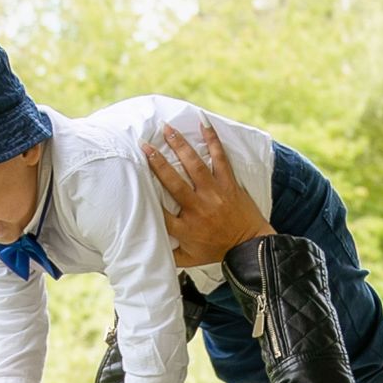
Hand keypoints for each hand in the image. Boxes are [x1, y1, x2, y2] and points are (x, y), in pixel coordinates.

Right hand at [142, 121, 272, 268]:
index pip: (159, 211)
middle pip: (173, 182)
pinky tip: (203, 123)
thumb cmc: (217, 251)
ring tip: (167, 128)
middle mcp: (197, 209)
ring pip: (194, 166)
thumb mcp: (189, 259)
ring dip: (180, 145)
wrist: (250, 247)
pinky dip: (212, 140)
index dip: (145, 195)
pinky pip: (220, 158)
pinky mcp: (229, 184)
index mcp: (184, 228)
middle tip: (143, 144)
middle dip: (157, 162)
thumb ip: (168, 254)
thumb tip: (146, 249)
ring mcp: (214, 194)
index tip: (132, 180)